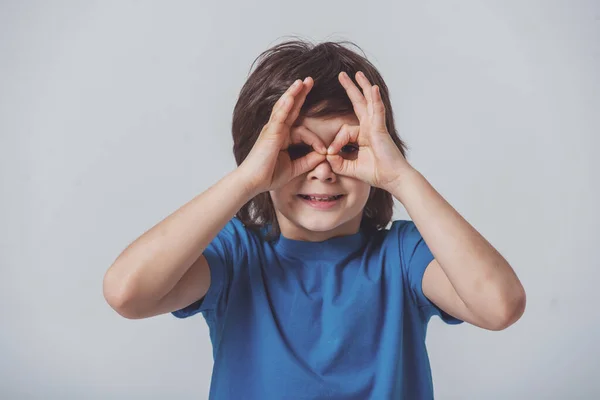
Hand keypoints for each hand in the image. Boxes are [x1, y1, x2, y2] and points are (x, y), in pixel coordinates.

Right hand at [239, 77, 326, 194]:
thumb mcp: (294, 168)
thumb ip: (309, 161)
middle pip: (291, 108)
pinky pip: (279, 116)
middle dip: (300, 95)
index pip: (302, 130)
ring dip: (293, 94)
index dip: (316, 139)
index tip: (325, 151)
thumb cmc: (268, 176)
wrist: (252, 182)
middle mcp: (277, 130)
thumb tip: (324, 155)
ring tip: (301, 82)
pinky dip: (285, 106)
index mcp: (282, 138)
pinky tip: (291, 96)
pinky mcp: (270, 133)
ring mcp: (272, 129)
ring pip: (284, 108)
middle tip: (309, 80)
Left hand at [326, 71, 413, 190]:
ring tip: (357, 74)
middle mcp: (369, 127)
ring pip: (368, 102)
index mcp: (363, 135)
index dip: (335, 142)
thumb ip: (336, 161)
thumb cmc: (376, 173)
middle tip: (341, 75)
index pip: (343, 130)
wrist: (392, 179)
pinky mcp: (380, 128)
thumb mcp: (349, 168)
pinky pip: (377, 110)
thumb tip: (327, 153)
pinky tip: (373, 88)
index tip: (330, 154)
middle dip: (350, 89)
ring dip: (363, 86)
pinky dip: (375, 99)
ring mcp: (376, 126)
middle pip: (358, 103)